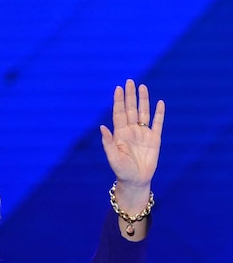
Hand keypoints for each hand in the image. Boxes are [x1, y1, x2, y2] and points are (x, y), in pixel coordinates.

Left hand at [99, 79, 164, 214]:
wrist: (135, 180)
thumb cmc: (121, 171)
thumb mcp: (113, 157)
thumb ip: (107, 142)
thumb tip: (101, 127)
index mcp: (120, 134)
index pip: (118, 113)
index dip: (118, 101)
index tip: (118, 88)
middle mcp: (131, 131)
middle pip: (131, 109)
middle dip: (130, 95)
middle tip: (130, 81)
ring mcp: (143, 134)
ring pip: (144, 113)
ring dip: (144, 100)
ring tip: (143, 87)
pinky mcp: (155, 139)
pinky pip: (158, 123)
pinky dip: (159, 113)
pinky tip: (160, 102)